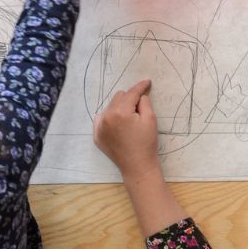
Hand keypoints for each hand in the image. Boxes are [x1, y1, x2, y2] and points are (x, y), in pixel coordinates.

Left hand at [94, 81, 186, 237]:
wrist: (137, 166)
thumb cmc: (146, 143)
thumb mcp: (151, 119)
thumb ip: (144, 102)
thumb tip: (138, 96)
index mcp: (120, 112)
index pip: (131, 93)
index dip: (140, 86)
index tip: (147, 82)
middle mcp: (106, 117)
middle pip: (119, 97)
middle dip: (129, 100)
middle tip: (139, 110)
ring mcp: (99, 127)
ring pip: (110, 107)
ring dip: (119, 108)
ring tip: (129, 120)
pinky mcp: (97, 135)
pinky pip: (102, 118)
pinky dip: (110, 118)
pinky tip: (119, 126)